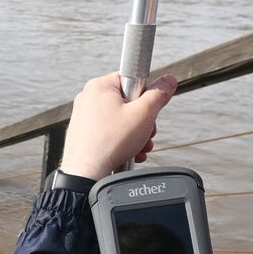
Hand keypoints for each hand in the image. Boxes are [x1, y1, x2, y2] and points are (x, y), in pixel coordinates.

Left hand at [59, 72, 177, 179]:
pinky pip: (109, 133)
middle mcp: (88, 98)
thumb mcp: (144, 114)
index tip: (146, 109)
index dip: (144, 96)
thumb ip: (159, 94)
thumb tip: (168, 81)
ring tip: (137, 147)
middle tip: (144, 133)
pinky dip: (122, 142)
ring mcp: (84, 117)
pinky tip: (128, 153)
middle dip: (142, 121)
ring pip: (120, 121)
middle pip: (127, 103)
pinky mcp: (84, 133)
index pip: (132, 80)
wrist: (86, 173)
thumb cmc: (109, 143)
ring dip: (135, 135)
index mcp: (99, 86)